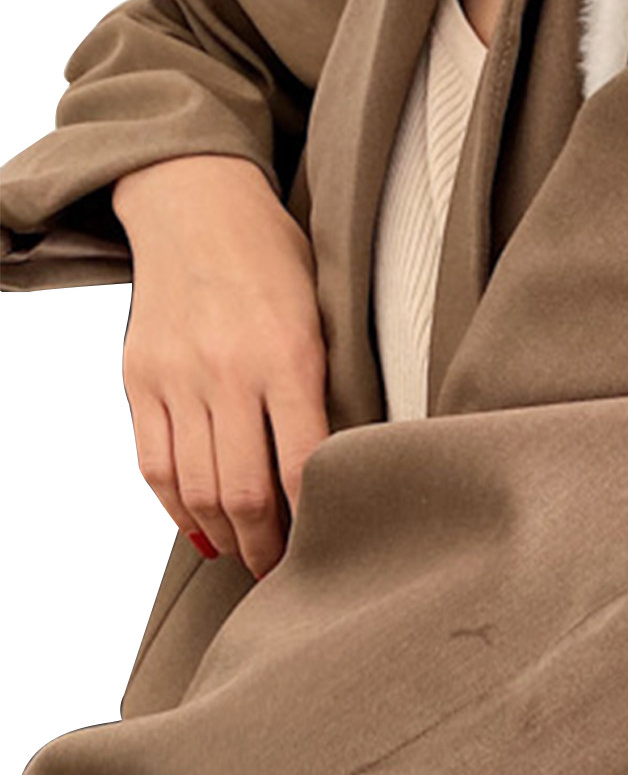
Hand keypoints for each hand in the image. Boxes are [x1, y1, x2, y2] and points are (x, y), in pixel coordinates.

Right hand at [112, 154, 329, 579]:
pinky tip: (199, 526)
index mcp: (288, 355)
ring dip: (220, 535)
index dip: (313, 518)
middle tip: (284, 573)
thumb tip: (342, 459)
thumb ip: (330, 382)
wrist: (193, 201)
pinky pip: (153, 463)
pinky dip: (175, 505)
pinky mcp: (138, 378)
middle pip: (240, 490)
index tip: (328, 548)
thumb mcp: (324, 310)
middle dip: (265, 545)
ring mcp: (175, 377)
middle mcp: (226, 371)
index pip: (302, 463)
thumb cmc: (276, 255)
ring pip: (194, 487)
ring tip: (246, 556)